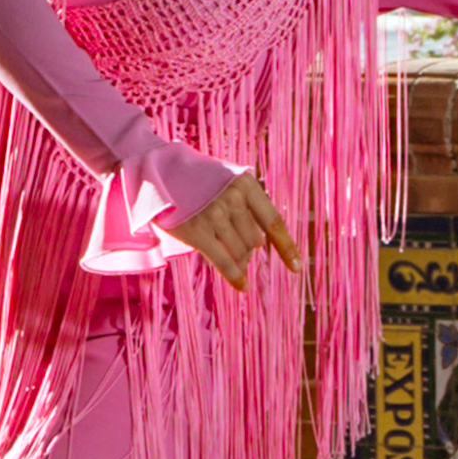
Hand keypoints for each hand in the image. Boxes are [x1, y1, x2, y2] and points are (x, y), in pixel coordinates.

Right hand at [170, 170, 299, 286]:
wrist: (160, 172)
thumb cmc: (199, 180)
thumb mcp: (228, 183)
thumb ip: (247, 207)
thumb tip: (261, 244)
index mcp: (246, 184)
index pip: (273, 221)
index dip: (286, 247)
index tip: (297, 268)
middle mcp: (232, 198)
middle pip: (254, 241)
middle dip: (249, 251)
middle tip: (237, 250)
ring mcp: (214, 214)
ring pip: (240, 252)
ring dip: (240, 262)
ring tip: (234, 262)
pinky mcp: (197, 231)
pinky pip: (223, 261)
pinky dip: (234, 276)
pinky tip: (242, 286)